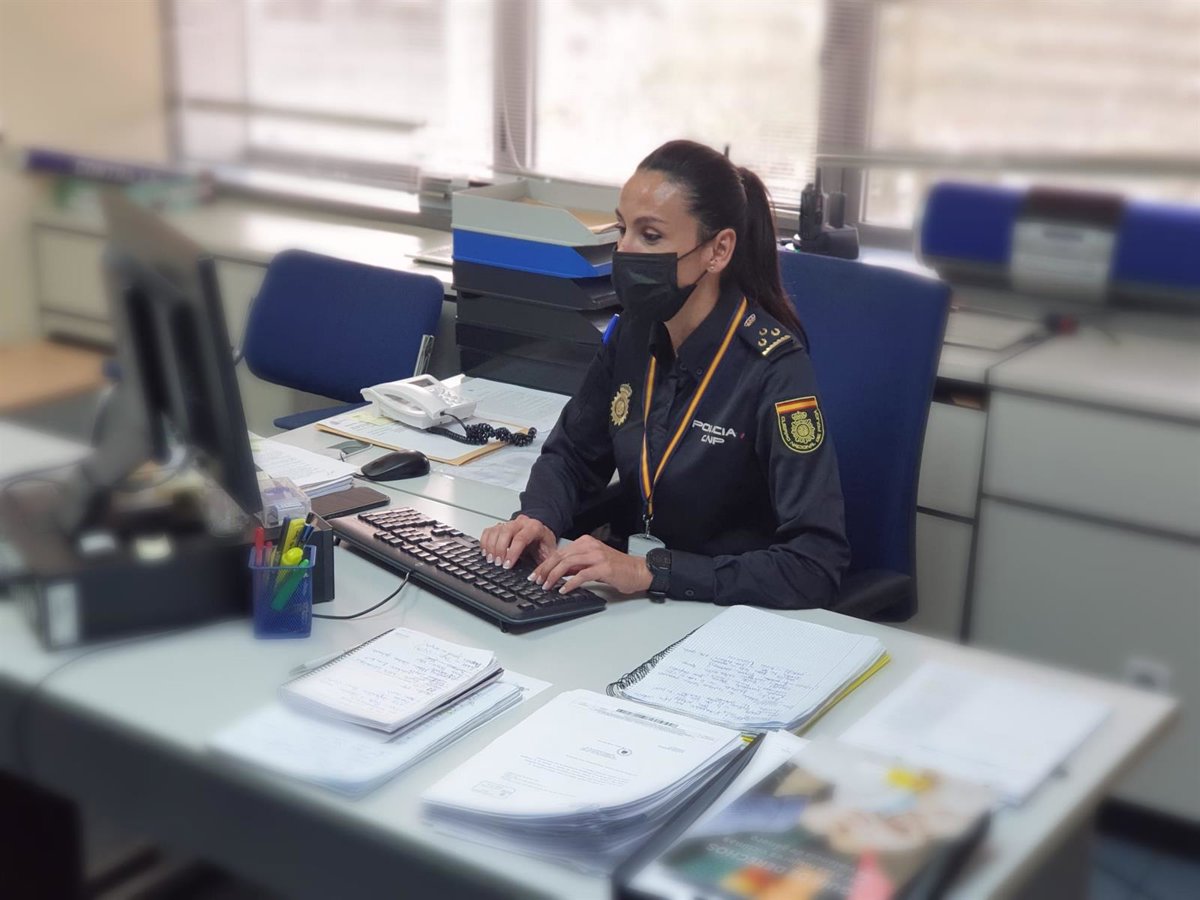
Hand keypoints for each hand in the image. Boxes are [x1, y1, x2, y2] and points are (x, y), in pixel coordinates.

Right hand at [478, 515, 556, 569]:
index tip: (507, 565)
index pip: (521, 538)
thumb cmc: (544, 543)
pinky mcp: (501, 526)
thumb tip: (539, 577)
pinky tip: (486, 552)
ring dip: (491, 546)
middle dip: (500, 549)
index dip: (513, 552)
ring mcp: (509, 523)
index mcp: (534, 528)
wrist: (541, 532)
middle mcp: (521, 523)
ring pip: (496, 530)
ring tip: (491, 560)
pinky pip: (489, 531)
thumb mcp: (550, 553)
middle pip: (506, 532)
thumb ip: (545, 564)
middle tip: (498, 564)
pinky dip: (485, 542)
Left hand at [530, 534, 652, 595]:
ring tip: (547, 586)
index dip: (545, 564)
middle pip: (560, 556)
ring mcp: (597, 556)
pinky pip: (582, 575)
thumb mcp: (593, 564)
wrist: (639, 571)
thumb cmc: (618, 568)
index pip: (560, 552)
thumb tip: (559, 573)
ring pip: (568, 564)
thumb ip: (576, 566)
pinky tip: (564, 590)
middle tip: (536, 581)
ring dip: (554, 576)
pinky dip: (570, 583)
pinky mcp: (603, 568)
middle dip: (545, 570)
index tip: (536, 575)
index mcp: (586, 542)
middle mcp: (590, 546)